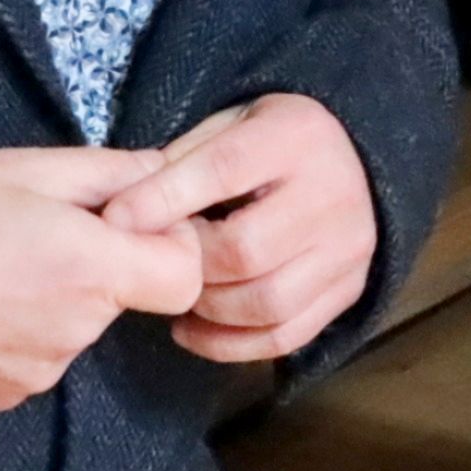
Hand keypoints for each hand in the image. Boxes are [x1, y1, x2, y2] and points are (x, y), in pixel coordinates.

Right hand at [0, 145, 204, 411]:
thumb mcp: (22, 169)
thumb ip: (108, 172)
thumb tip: (164, 170)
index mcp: (92, 271)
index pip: (185, 277)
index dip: (167, 245)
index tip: (122, 221)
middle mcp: (76, 332)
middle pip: (124, 297)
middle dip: (99, 264)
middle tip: (32, 231)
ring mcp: (38, 374)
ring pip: (76, 327)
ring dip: (54, 297)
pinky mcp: (0, 398)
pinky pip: (35, 358)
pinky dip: (18, 331)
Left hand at [103, 94, 380, 364]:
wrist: (354, 159)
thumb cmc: (270, 142)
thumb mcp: (227, 125)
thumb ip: (181, 163)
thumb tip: (124, 215)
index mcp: (295, 137)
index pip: (223, 170)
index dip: (164, 200)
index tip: (116, 220)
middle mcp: (332, 194)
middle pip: (246, 250)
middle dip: (188, 264)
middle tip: (154, 263)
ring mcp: (348, 248)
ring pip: (267, 302)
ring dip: (207, 309)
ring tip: (176, 296)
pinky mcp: (350, 289)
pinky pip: (286, 336)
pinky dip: (231, 345)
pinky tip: (195, 331)